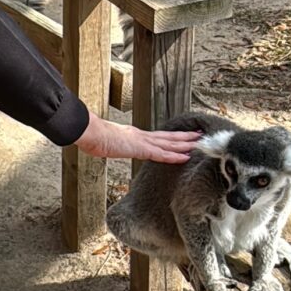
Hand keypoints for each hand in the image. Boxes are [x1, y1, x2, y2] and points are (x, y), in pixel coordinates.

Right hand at [73, 112, 199, 162]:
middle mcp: (141, 136)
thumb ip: (112, 143)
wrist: (90, 132)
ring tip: (199, 143)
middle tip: (200, 135)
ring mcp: (142, 141)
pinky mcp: (140, 148)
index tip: (184, 136)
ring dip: (185, 144)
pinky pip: (161, 154)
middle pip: (168, 137)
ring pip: (169, 144)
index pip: (158, 136)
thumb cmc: (94, 137)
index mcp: (134, 135)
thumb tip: (109, 145)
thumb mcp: (107, 142)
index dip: (172, 136)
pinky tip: (185, 157)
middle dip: (184, 137)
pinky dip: (173, 156)